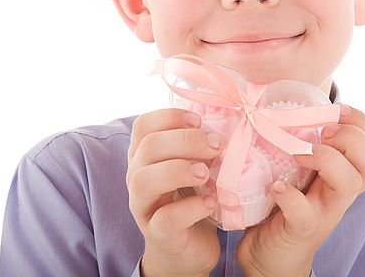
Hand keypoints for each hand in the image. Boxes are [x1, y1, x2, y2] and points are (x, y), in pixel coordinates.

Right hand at [126, 108, 223, 276]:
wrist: (186, 249)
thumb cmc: (191, 197)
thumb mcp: (192, 165)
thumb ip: (198, 144)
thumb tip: (228, 115)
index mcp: (145, 156)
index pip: (144, 125)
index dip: (170, 116)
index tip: (199, 121)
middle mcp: (137, 177)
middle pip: (148, 147)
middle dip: (186, 140)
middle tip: (216, 146)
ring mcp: (143, 206)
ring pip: (144, 181)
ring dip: (179, 170)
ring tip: (206, 173)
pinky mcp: (157, 234)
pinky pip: (165, 218)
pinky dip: (191, 208)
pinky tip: (211, 202)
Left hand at [236, 104, 364, 276]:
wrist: (270, 252)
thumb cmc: (286, 199)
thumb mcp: (302, 165)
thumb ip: (305, 137)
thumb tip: (280, 96)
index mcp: (346, 172)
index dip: (362, 121)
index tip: (335, 111)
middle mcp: (343, 192)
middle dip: (351, 138)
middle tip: (322, 135)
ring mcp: (326, 211)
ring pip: (351, 183)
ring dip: (326, 159)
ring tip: (299, 155)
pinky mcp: (303, 229)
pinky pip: (305, 213)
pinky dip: (289, 195)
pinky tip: (276, 186)